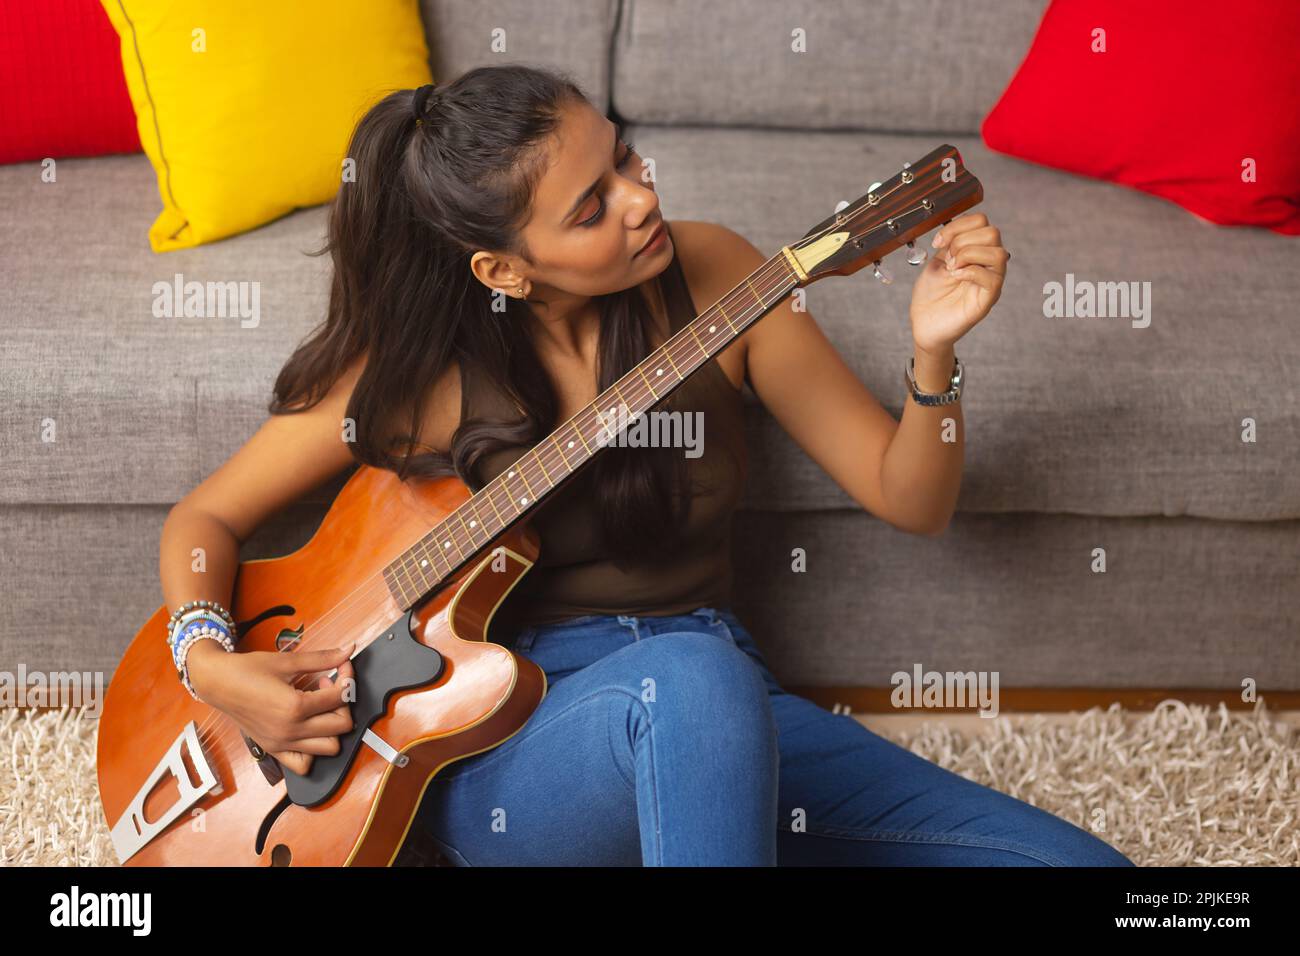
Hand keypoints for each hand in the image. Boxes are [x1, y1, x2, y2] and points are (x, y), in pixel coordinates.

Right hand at [188, 640, 356, 775]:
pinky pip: (304, 764)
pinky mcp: (274, 750)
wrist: (217, 683)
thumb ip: (322, 658)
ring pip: (329, 747)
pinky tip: (309, 729)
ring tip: (319, 707)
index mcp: (295, 707)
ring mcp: (282, 743)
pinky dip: (313, 751)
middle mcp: (290, 730)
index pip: (340, 697)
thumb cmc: (247, 670)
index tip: (342, 667)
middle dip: (343, 703)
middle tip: (330, 687)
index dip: (348, 678)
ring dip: (333, 727)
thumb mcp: (287, 661)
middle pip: (341, 725)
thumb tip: (348, 650)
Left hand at [908, 212, 1008, 354]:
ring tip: (953, 268)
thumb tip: (959, 230)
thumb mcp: (937, 261)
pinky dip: (970, 272)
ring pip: (998, 253)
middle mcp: (987, 264)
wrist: (924, 324)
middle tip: (948, 259)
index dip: (958, 226)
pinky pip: (992, 278)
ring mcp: (990, 281)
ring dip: (969, 255)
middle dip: (963, 241)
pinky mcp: (988, 299)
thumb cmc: (931, 295)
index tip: (938, 242)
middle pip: (993, 233)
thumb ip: (950, 243)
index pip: (981, 221)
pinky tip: (956, 277)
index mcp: (976, 251)